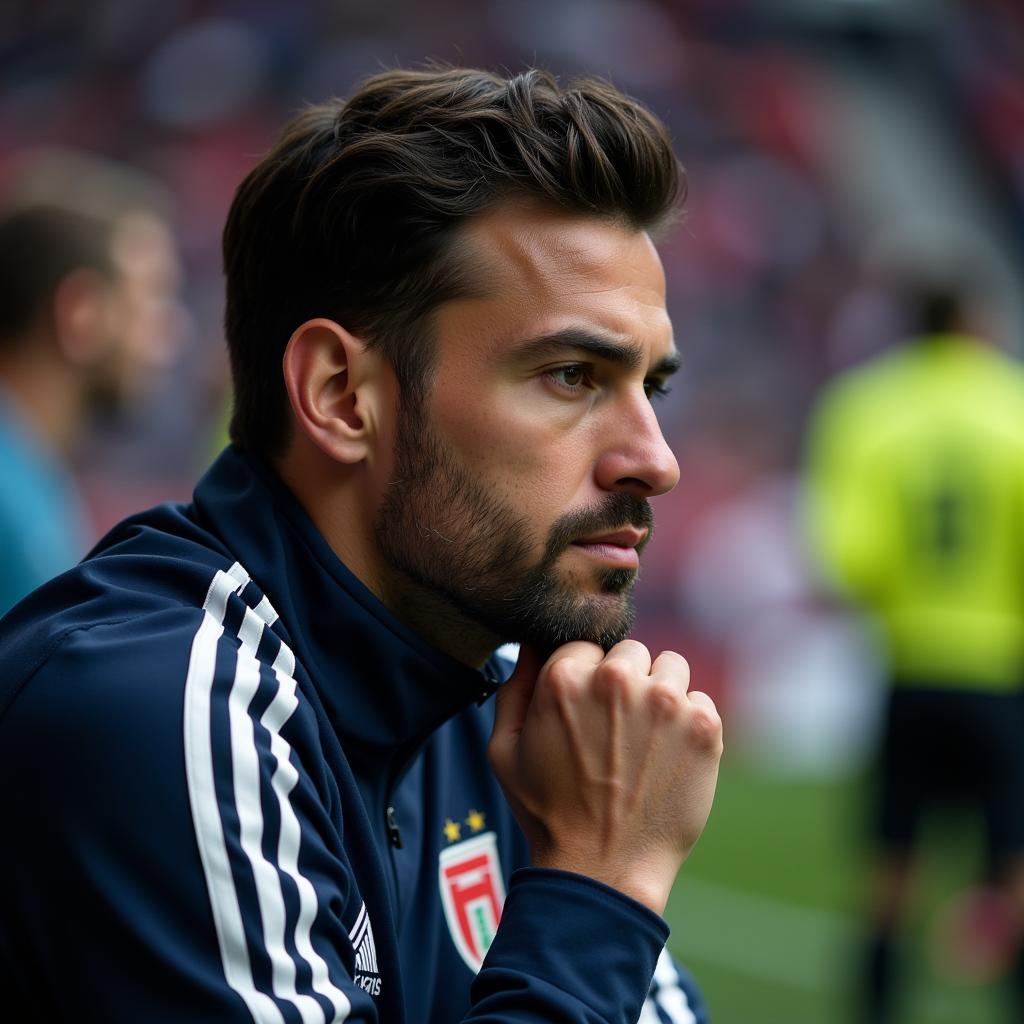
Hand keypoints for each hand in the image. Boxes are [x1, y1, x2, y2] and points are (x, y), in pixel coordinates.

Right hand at [488, 640, 721, 915]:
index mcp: (565, 678)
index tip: (586, 715)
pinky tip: (668, 758)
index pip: (584, 646)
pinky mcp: (703, 726)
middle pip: (629, 652)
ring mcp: (665, 701)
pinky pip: (700, 701)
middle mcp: (617, 679)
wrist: (604, 868)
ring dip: (660, 694)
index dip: (584, 680)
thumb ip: (514, 687)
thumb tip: (532, 645)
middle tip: (616, 732)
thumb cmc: (547, 812)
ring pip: (670, 667)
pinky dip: (689, 724)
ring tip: (645, 742)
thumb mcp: (505, 750)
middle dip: (623, 682)